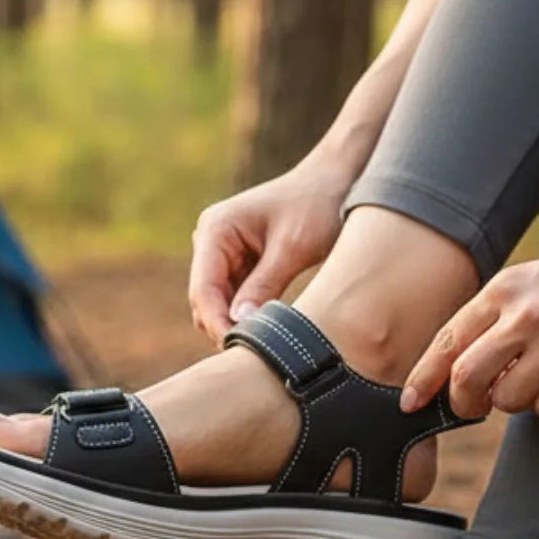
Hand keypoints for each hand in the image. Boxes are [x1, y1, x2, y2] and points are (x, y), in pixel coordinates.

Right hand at [188, 162, 349, 342]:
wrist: (335, 182)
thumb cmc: (316, 206)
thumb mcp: (292, 248)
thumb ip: (264, 285)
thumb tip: (240, 324)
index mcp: (217, 230)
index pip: (204, 288)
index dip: (217, 322)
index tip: (238, 349)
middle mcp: (211, 240)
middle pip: (206, 300)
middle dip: (224, 326)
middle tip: (256, 356)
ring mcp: (223, 252)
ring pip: (218, 303)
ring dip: (235, 322)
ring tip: (266, 345)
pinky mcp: (240, 262)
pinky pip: (234, 297)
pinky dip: (247, 313)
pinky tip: (270, 330)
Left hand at [402, 220, 538, 419]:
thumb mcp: (536, 279)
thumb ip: (500, 316)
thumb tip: (464, 367)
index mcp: (505, 289)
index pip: (448, 340)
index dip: (424, 377)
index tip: (411, 401)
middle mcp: (525, 314)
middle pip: (466, 378)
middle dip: (464, 402)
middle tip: (474, 407)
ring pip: (507, 400)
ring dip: (516, 402)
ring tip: (538, 380)